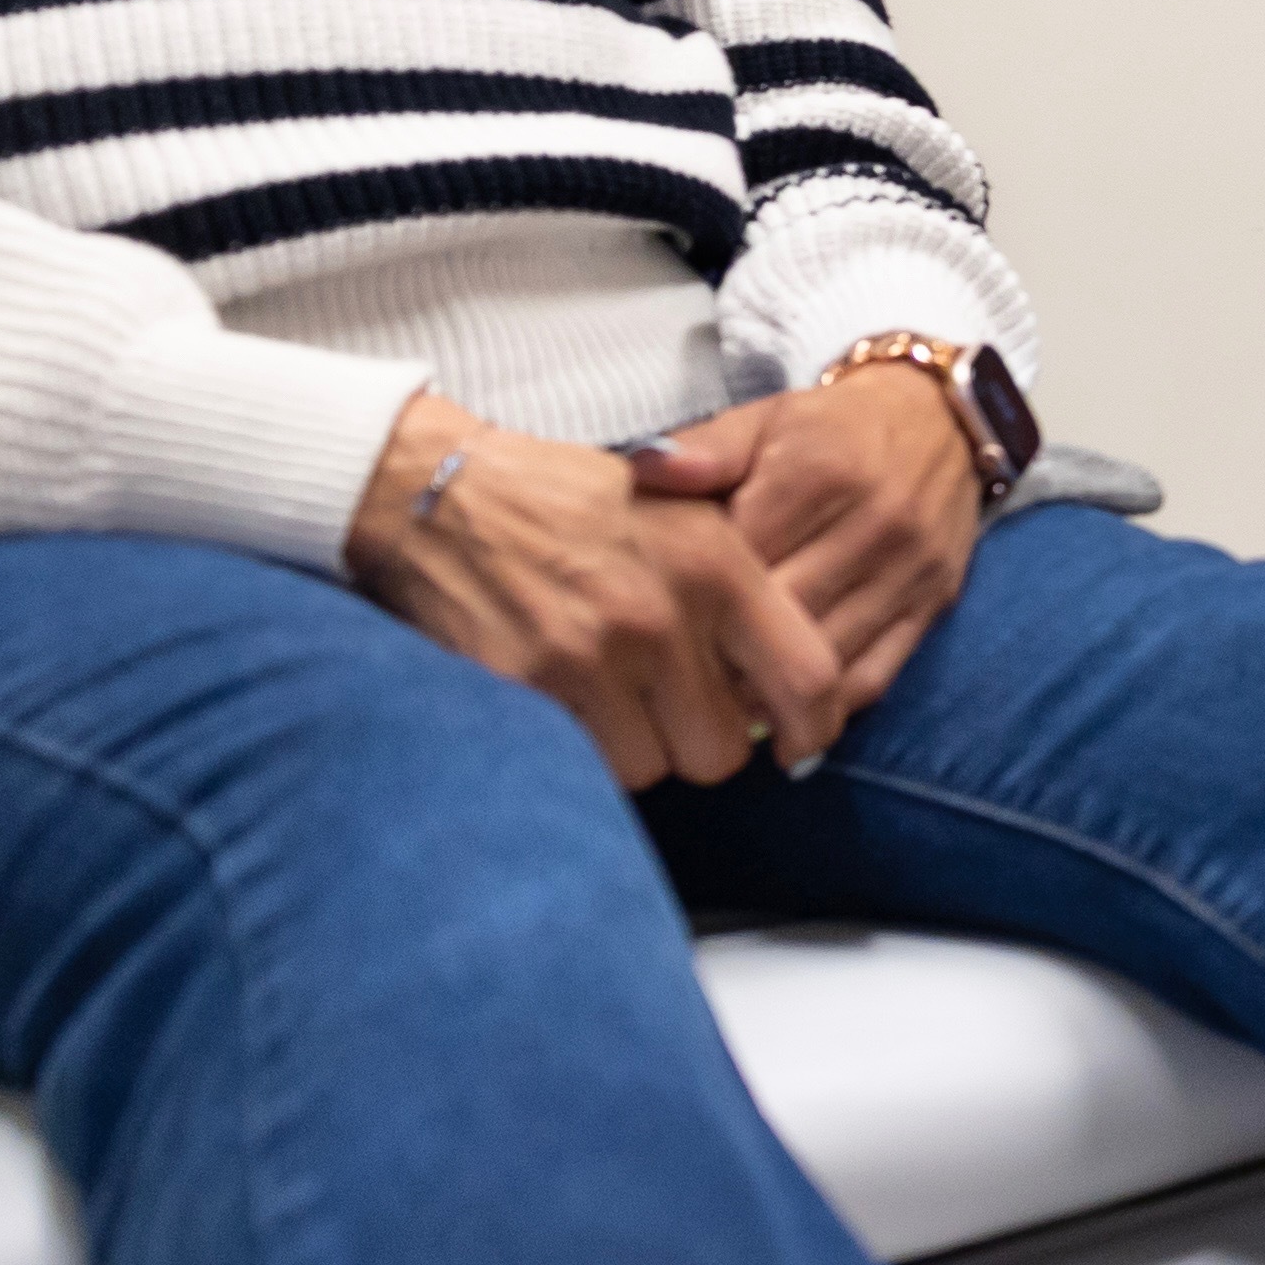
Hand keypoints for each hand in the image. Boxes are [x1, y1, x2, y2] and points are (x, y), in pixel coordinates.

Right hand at [345, 392, 844, 788]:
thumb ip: (746, 587)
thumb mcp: (686, 509)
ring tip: (619, 700)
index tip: (802, 744)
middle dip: (705, 740)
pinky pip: (587, 766)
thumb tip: (800, 681)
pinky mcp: (528, 688)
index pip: (810, 676)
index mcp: (718, 565)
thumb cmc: (576, 503)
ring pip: (654, 769)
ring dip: (642, 749)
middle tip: (679, 710)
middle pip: (724, 749)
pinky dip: (587, 752)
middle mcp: (663, 616)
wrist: (449, 496)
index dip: (815, 727)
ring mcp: (592, 657)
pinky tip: (574, 706)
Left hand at [631, 362, 984, 726]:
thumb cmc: (830, 429)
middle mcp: (875, 522)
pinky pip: (876, 673)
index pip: (742, 557)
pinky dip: (824, 705)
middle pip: (784, 613)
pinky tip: (781, 717)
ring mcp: (911, 568)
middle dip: (723, 651)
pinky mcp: (935, 601)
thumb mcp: (764, 420)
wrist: (941, 422)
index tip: (653, 619)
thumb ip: (704, 450)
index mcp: (820, 473)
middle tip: (671, 678)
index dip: (692, 595)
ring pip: (829, 655)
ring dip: (768, 692)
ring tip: (713, 708)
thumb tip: (641, 471)